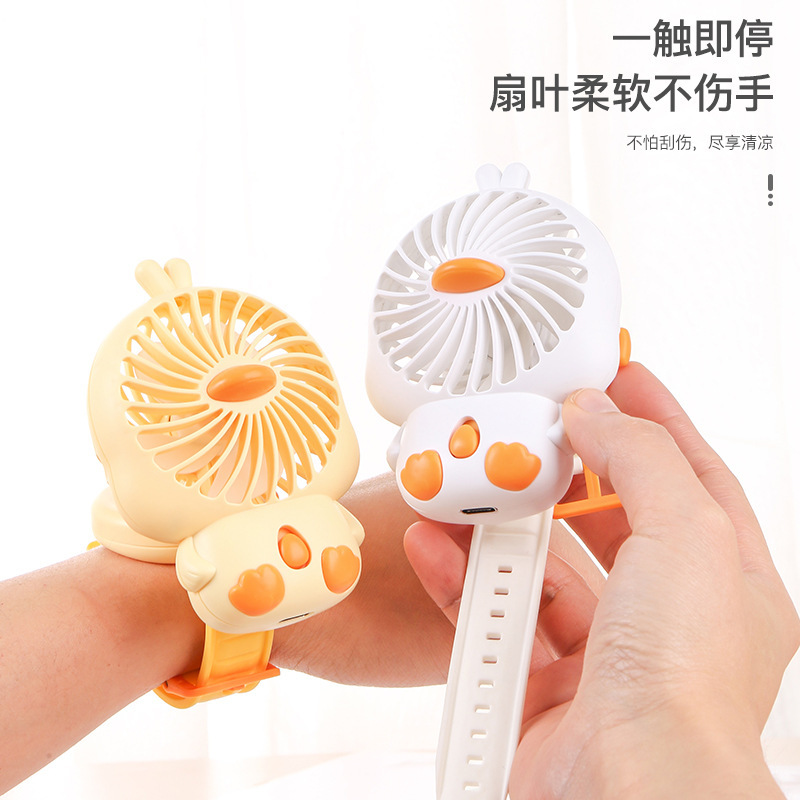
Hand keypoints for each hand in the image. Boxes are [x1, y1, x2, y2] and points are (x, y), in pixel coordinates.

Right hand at [404, 363, 799, 798]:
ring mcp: (605, 656)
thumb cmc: (682, 681)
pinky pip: (494, 617)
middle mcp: (668, 619)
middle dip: (567, 475)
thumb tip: (595, 412)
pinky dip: (461, 581)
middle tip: (529, 431)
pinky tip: (437, 546)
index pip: (693, 477)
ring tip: (471, 486)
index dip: (657, 421)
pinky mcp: (543, 688)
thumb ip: (640, 457)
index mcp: (725, 582)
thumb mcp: (684, 533)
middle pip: (610, 521)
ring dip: (501, 530)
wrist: (626, 791)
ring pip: (543, 571)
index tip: (618, 378)